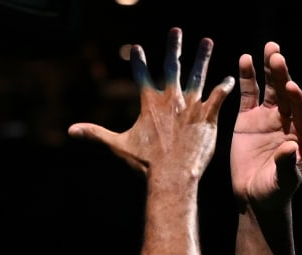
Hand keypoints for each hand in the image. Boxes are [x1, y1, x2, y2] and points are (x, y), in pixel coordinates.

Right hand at [69, 29, 234, 185]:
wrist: (171, 176)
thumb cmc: (145, 163)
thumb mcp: (118, 146)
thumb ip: (96, 133)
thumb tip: (71, 130)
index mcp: (150, 103)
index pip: (143, 74)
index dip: (139, 60)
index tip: (138, 47)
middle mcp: (171, 99)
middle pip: (172, 66)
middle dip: (174, 46)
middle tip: (176, 30)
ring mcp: (190, 106)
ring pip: (198, 75)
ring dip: (202, 57)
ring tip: (207, 42)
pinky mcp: (207, 116)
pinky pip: (218, 96)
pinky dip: (224, 87)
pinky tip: (231, 78)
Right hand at [231, 42, 301, 211]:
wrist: (255, 196)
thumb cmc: (274, 191)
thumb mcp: (282, 181)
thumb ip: (286, 164)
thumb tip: (290, 148)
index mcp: (300, 134)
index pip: (300, 111)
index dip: (296, 99)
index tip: (291, 87)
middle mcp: (286, 120)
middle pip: (286, 93)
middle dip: (283, 75)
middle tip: (277, 57)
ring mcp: (267, 116)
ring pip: (270, 88)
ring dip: (269, 69)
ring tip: (269, 48)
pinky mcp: (248, 117)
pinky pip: (249, 94)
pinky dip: (247, 77)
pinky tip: (245, 59)